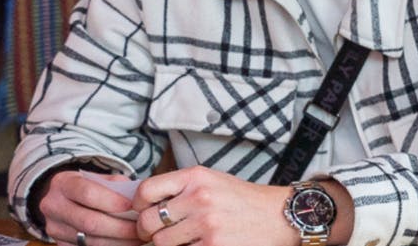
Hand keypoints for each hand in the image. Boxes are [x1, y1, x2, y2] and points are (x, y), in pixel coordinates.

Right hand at [38, 170, 142, 245]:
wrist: (63, 199)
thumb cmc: (89, 186)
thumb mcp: (99, 178)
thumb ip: (118, 186)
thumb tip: (139, 200)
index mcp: (62, 183)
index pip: (88, 193)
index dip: (113, 201)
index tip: (134, 206)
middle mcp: (52, 206)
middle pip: (90, 222)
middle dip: (121, 227)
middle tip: (142, 227)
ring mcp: (54, 228)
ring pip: (90, 240)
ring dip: (119, 241)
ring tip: (139, 237)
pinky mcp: (60, 244)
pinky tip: (126, 243)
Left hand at [132, 166, 296, 245]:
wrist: (279, 216)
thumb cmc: (244, 200)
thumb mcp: (213, 182)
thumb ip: (181, 188)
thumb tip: (144, 204)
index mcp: (197, 177)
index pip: (146, 190)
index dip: (138, 204)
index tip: (143, 210)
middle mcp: (200, 198)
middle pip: (148, 221)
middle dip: (147, 232)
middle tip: (156, 234)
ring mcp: (206, 224)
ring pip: (161, 243)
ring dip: (166, 245)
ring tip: (181, 240)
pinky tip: (196, 244)